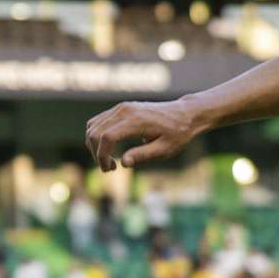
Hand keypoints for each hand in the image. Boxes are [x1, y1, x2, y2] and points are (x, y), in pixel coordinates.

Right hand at [85, 98, 199, 171]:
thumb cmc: (177, 134)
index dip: (102, 155)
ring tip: (111, 161)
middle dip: (97, 153)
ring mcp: (121, 108)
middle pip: (94, 131)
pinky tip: (111, 149)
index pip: (107, 137)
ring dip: (95, 145)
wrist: (185, 114)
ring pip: (93, 126)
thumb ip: (143, 155)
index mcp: (135, 121)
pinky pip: (99, 121)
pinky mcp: (121, 108)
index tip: (111, 169)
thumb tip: (124, 163)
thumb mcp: (165, 149)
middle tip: (110, 169)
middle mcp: (124, 111)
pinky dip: (98, 136)